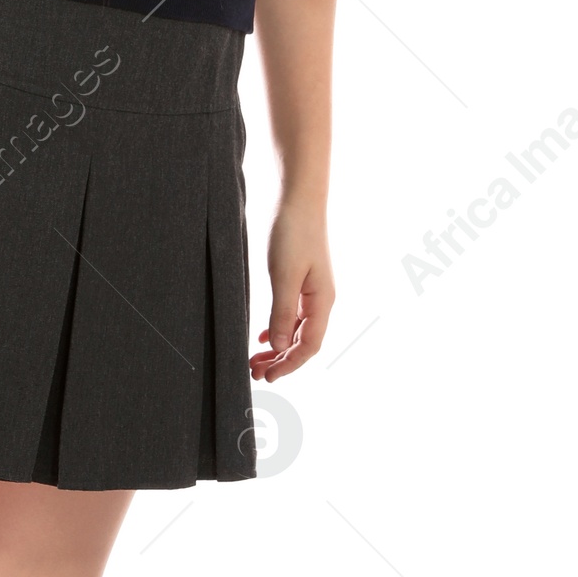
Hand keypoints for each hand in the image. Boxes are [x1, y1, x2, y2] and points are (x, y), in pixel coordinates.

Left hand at [250, 199, 333, 381]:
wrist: (297, 199)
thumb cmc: (292, 233)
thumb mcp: (284, 276)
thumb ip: (282, 313)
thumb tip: (280, 348)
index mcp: (322, 301)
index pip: (309, 346)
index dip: (289, 365)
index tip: (267, 377)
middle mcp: (321, 299)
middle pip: (304, 341)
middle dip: (281, 361)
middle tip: (255, 373)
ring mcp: (312, 290)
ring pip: (297, 330)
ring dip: (278, 347)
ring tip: (256, 360)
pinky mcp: (301, 280)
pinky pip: (293, 315)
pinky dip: (279, 329)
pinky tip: (264, 336)